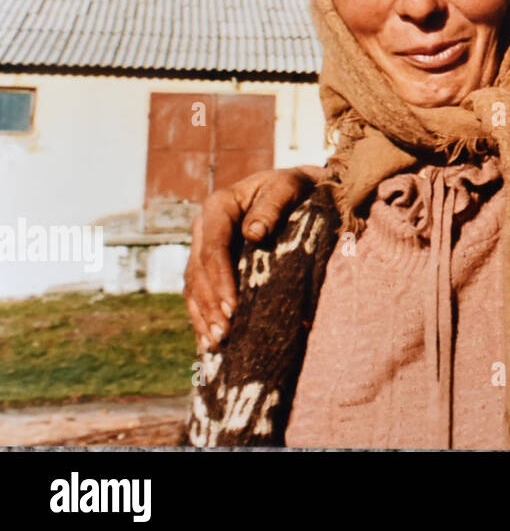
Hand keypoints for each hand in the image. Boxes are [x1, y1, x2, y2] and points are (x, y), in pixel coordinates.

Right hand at [184, 165, 324, 349]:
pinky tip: (207, 341)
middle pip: (199, 272)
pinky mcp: (210, 264)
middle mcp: (204, 227)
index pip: (214, 248)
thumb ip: (272, 206)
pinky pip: (198, 292)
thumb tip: (254, 233)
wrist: (294, 187)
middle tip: (225, 334)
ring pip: (194, 286)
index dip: (220, 280)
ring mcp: (204, 246)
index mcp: (218, 206)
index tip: (232, 308)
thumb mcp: (288, 186)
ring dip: (203, 316)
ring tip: (216, 343)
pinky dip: (202, 317)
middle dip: (211, 306)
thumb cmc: (294, 187)